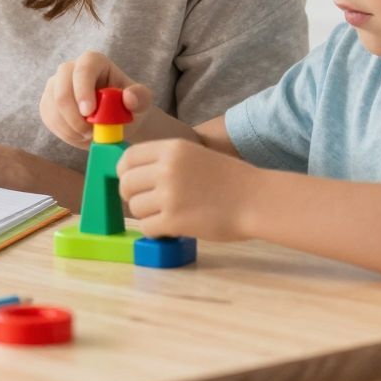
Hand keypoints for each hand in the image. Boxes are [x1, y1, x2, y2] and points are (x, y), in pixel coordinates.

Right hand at [39, 50, 154, 148]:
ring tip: (91, 136)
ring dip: (70, 128)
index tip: (89, 113)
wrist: (116, 120)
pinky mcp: (48, 103)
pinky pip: (49, 118)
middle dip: (73, 115)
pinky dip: (64, 133)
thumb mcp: (142, 102)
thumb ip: (140, 97)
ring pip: (52, 106)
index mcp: (94, 61)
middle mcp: (70, 69)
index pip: (83, 69)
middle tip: (91, 133)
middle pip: (60, 88)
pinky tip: (80, 137)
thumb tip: (129, 97)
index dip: (83, 90)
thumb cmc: (128, 106)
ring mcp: (55, 85)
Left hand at [118, 138, 258, 240]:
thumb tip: (132, 174)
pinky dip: (155, 231)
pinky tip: (171, 228)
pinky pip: (146, 227)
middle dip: (132, 196)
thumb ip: (166, 162)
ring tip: (168, 215)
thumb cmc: (230, 180)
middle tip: (149, 204)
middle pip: (126, 184)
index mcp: (172, 149)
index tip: (132, 183)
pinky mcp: (173, 220)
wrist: (256, 200)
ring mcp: (169, 195)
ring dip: (147, 215)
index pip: (127, 159)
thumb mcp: (195, 156)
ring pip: (134, 208)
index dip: (124, 173)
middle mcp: (166, 169)